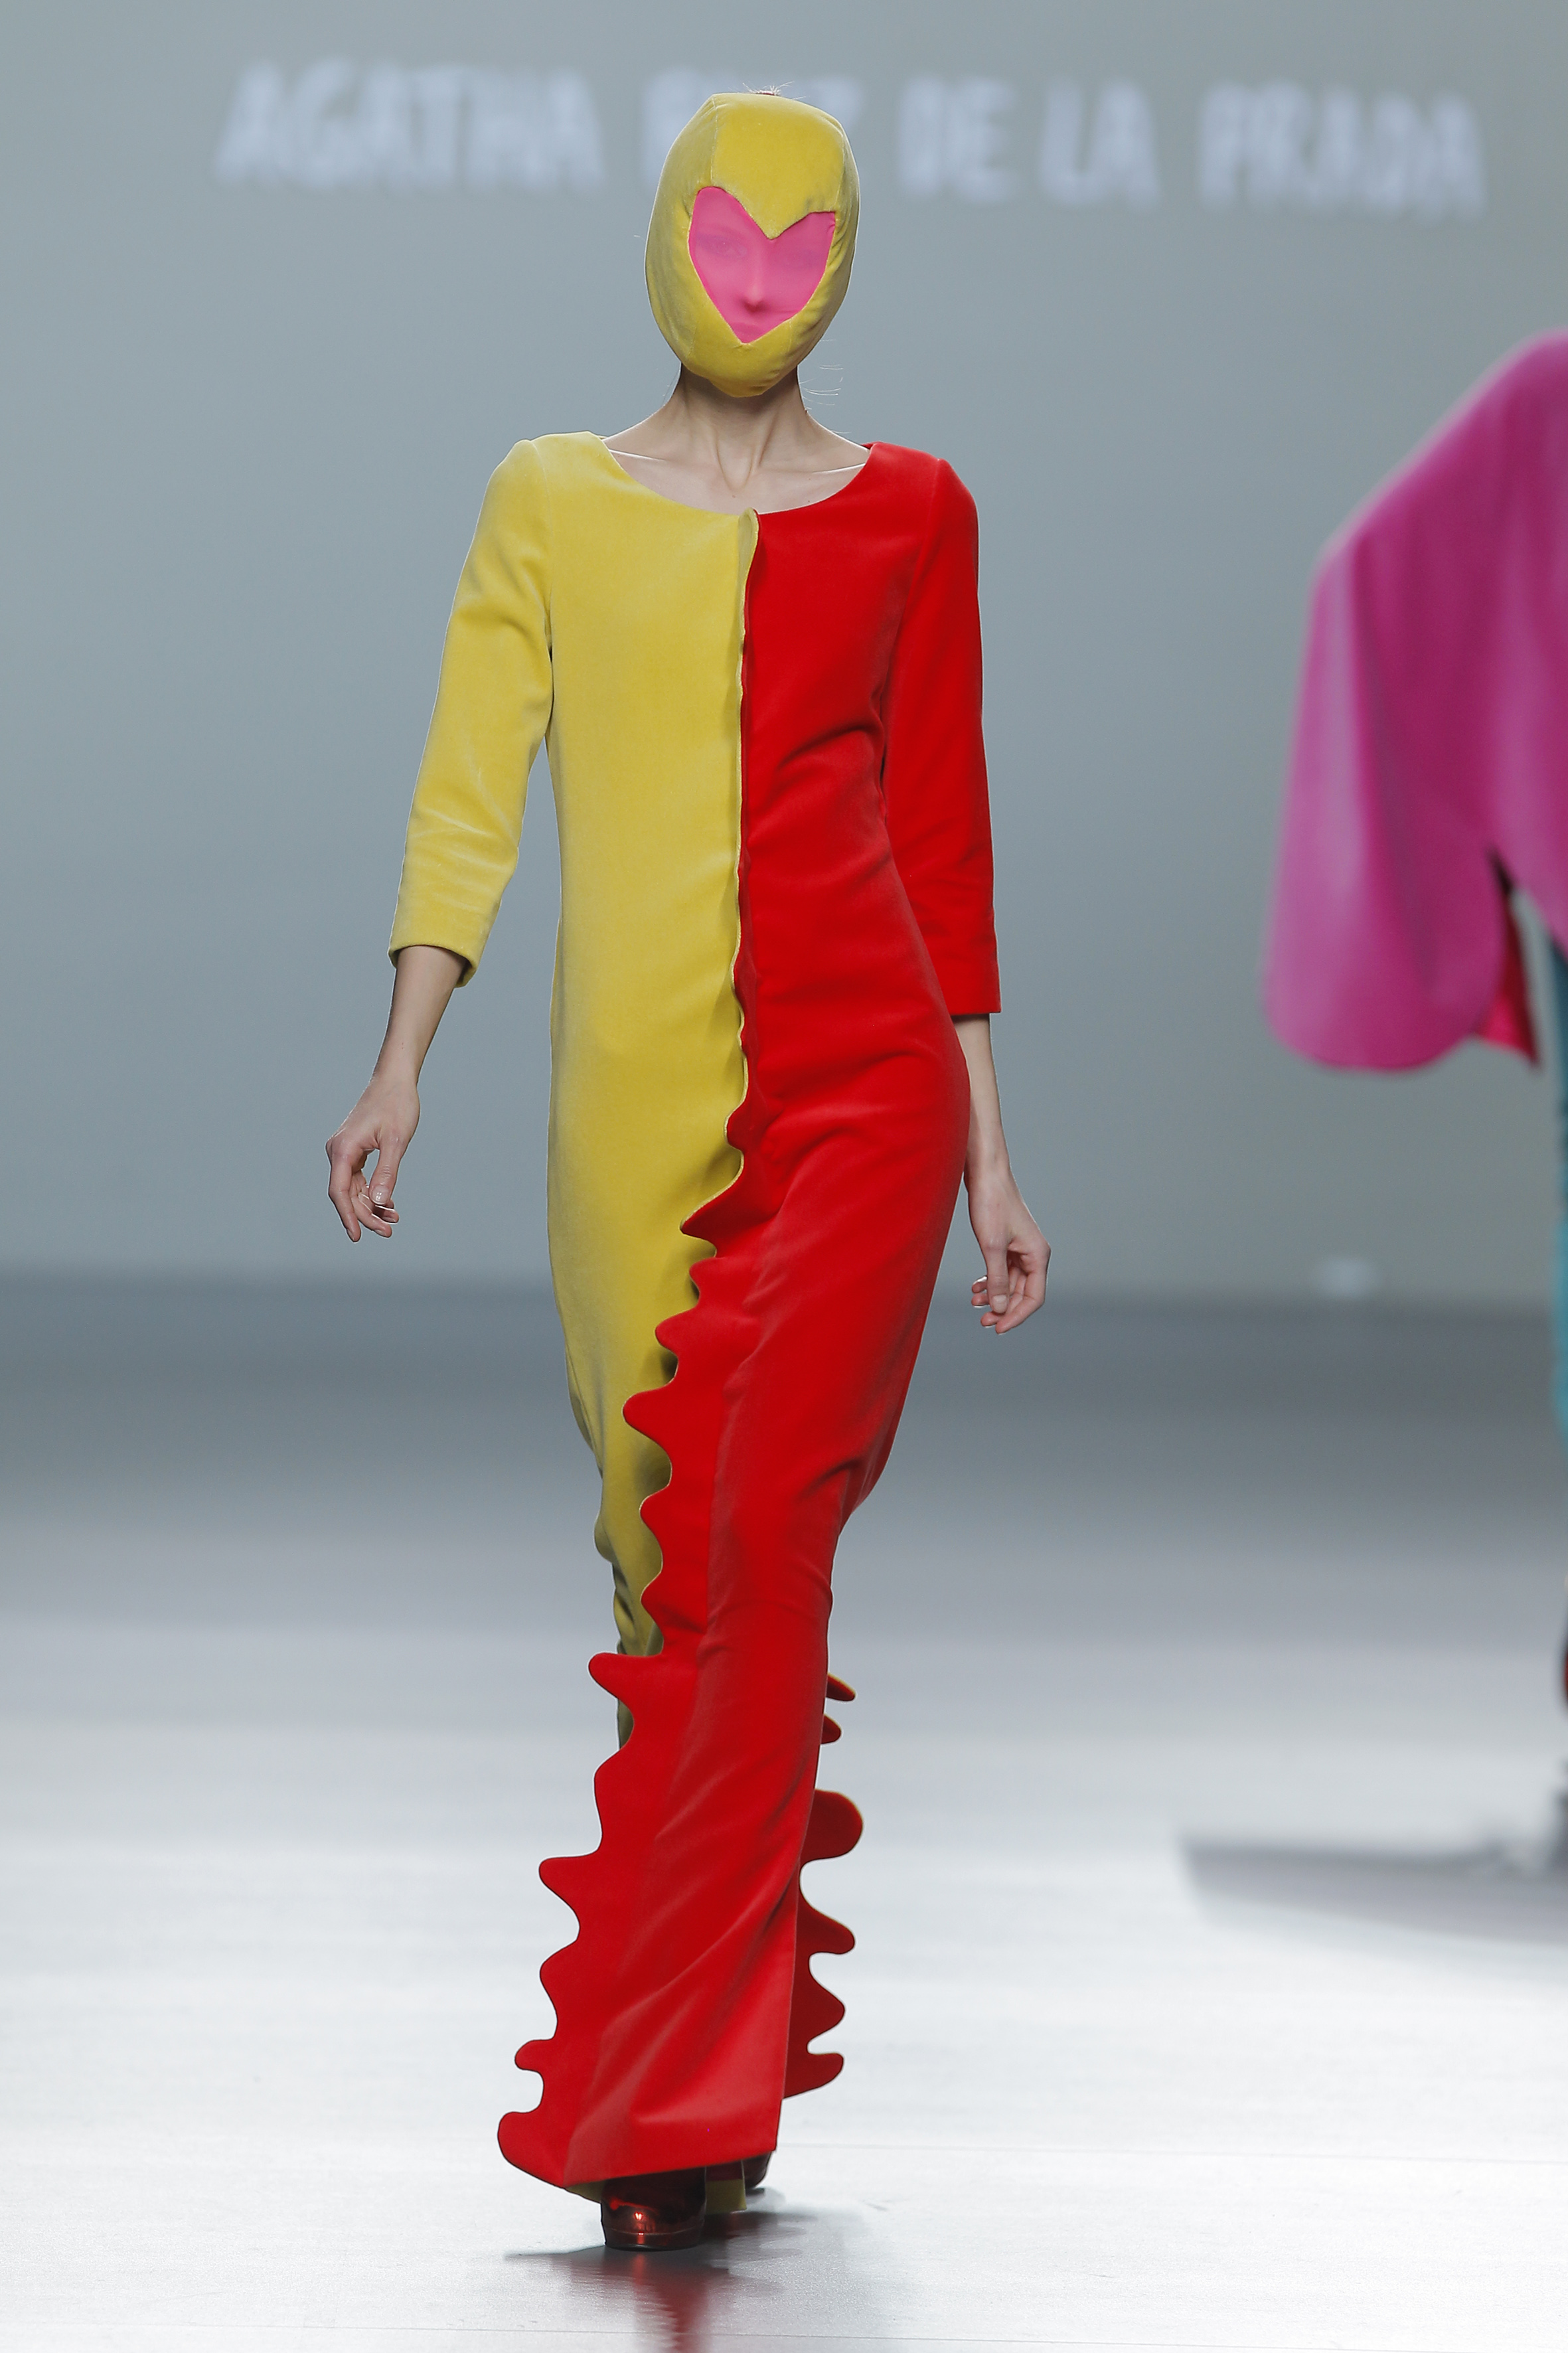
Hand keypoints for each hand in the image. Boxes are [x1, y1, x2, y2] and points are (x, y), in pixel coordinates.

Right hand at [326, 1070, 419, 1240]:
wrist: (395, 1080)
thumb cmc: (396, 1104)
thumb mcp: (396, 1141)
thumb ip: (386, 1172)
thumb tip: (378, 1202)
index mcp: (343, 1149)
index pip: (339, 1191)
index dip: (348, 1216)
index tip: (357, 1236)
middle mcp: (338, 1151)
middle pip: (346, 1194)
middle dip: (366, 1215)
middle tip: (388, 1232)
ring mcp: (345, 1151)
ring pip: (353, 1189)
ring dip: (371, 1206)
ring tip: (392, 1220)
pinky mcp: (354, 1150)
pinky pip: (359, 1179)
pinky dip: (372, 1193)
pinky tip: (388, 1205)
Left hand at [966, 1163, 1048, 1333]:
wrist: (985, 1174)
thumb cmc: (991, 1204)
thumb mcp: (992, 1246)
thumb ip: (998, 1279)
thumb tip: (1000, 1308)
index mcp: (1037, 1255)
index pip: (1034, 1298)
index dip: (1016, 1316)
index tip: (997, 1328)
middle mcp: (1033, 1254)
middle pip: (1022, 1293)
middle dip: (1003, 1308)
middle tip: (982, 1321)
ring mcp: (1021, 1248)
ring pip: (1011, 1283)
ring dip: (995, 1296)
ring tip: (974, 1303)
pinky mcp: (1008, 1243)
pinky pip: (1003, 1271)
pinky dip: (991, 1281)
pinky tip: (976, 1288)